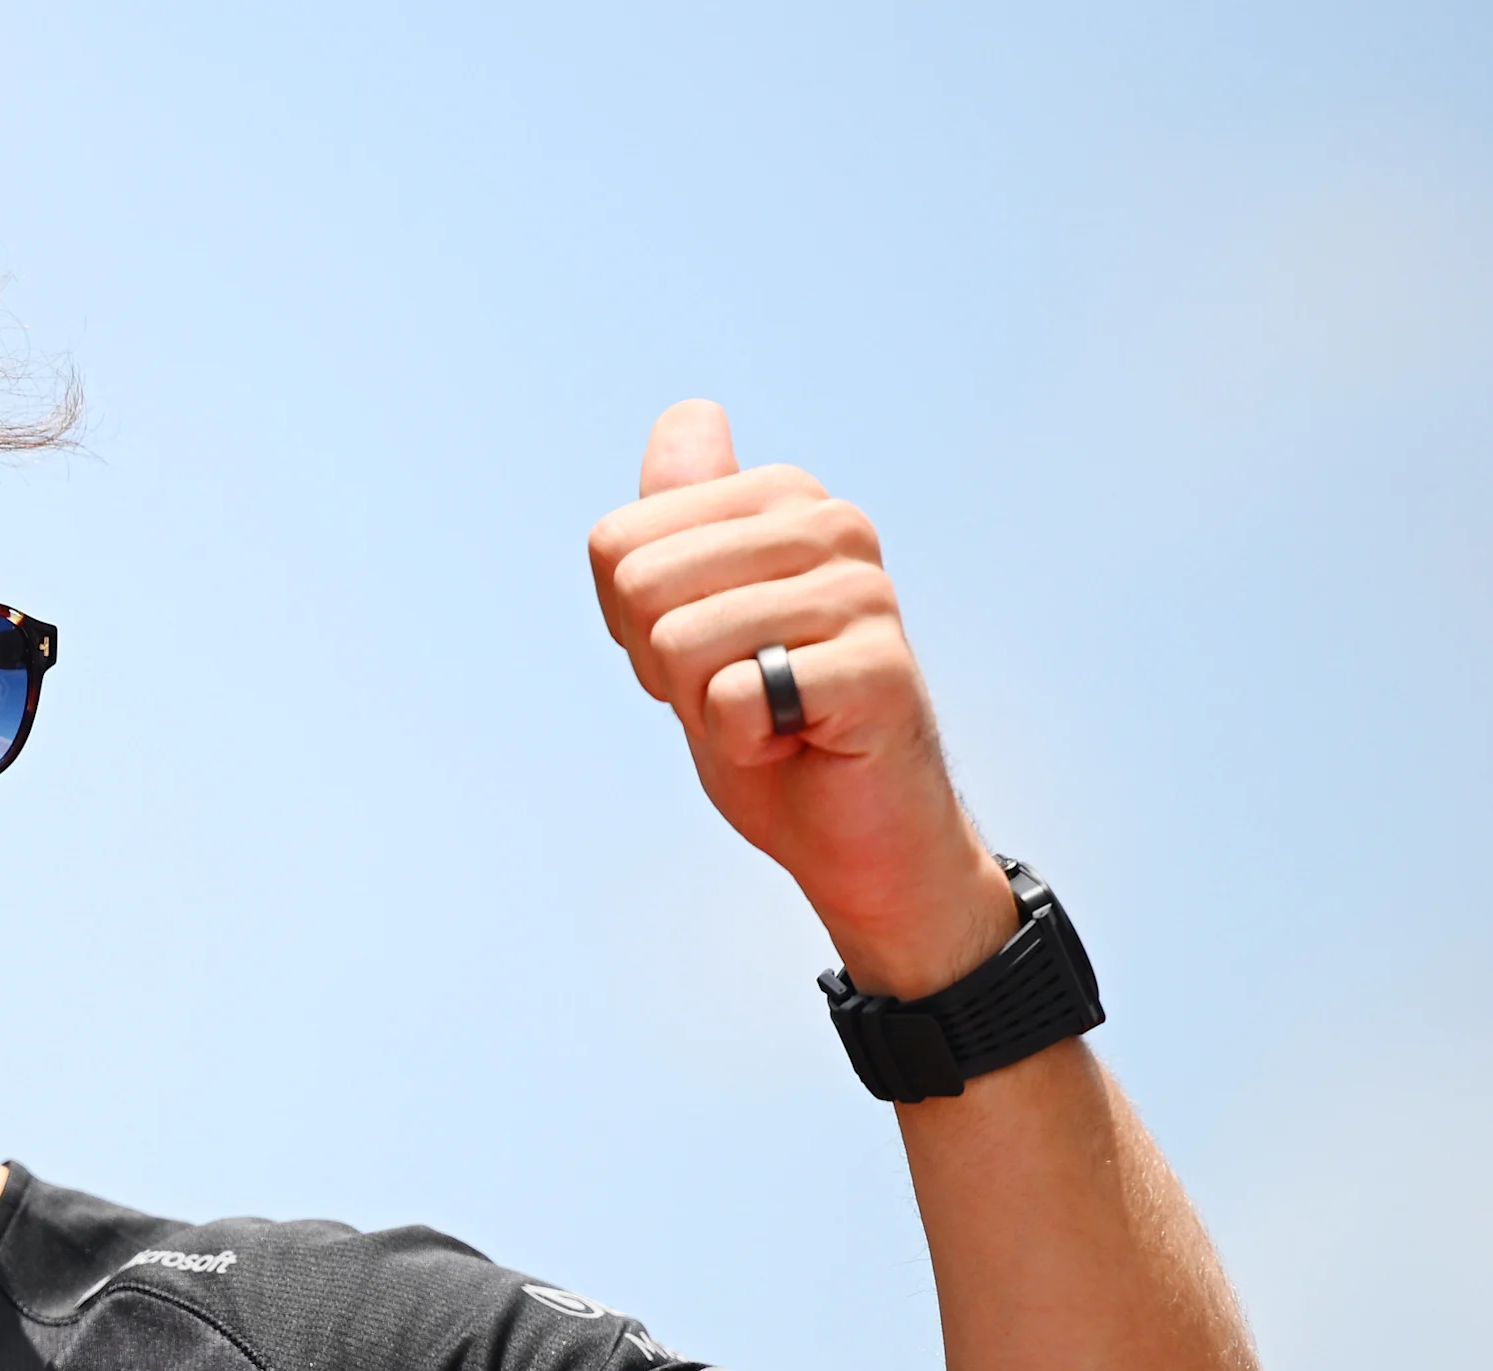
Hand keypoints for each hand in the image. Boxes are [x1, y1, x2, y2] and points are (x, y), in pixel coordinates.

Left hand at [587, 401, 1009, 997]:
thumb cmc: (770, 728)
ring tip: (770, 718)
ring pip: (682, 639)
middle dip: (665, 665)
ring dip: (706, 708)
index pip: (615, 543)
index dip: (633, 625)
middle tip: (735, 693)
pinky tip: (799, 744)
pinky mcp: (877, 668)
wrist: (854, 835)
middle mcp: (830, 525)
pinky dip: (745, 743)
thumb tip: (689, 413)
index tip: (703, 656)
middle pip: (640, 583)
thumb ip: (682, 521)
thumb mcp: (696, 615)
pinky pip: (737, 697)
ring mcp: (862, 592)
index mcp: (782, 499)